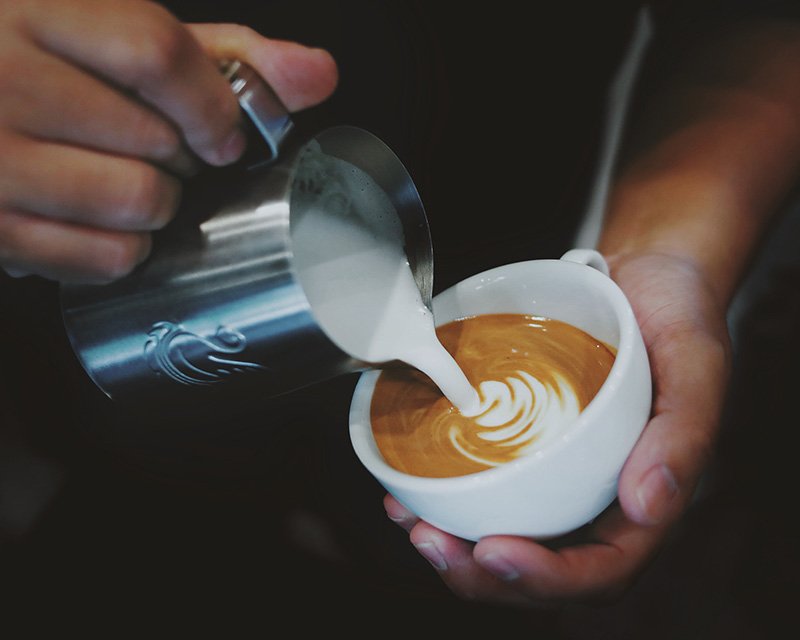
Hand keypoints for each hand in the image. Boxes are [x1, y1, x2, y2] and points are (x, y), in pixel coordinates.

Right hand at [0, 0, 336, 282]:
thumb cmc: (47, 68)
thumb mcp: (124, 38)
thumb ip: (224, 53)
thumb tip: (317, 73)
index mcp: (38, 14)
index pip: (156, 54)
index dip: (212, 105)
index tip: (225, 135)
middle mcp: (2, 80)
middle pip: (157, 139)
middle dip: (184, 158)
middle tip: (159, 153)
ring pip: (138, 201)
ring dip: (158, 205)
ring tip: (126, 182)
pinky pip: (105, 258)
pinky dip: (126, 250)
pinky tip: (101, 221)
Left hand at [384, 251, 730, 605]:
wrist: (643, 277)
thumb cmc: (678, 316)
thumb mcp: (695, 361)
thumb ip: (683, 435)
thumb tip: (646, 506)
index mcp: (648, 496)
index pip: (603, 570)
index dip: (548, 579)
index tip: (494, 550)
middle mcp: (601, 498)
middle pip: (543, 567)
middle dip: (481, 573)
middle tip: (430, 542)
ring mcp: (561, 475)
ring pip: (508, 534)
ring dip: (454, 543)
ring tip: (409, 522)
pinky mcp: (529, 447)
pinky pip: (488, 486)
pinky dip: (445, 496)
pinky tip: (407, 485)